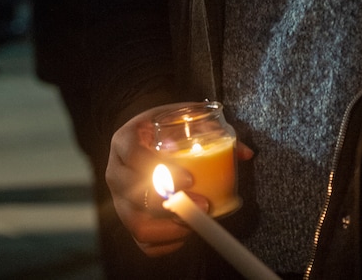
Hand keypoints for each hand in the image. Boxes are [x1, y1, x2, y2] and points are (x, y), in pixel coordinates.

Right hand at [106, 105, 207, 256]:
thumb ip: (212, 130)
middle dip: (170, 204)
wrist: (143, 138)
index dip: (161, 169)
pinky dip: (163, 244)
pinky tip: (184, 234)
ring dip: (168, 228)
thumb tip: (246, 153)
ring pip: (136, 224)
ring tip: (195, 223)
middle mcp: (115, 171)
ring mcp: (118, 199)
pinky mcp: (127, 219)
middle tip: (202, 205)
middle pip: (133, 195)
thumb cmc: (164, 128)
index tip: (190, 178)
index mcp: (124, 141)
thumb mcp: (182, 117)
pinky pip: (140, 242)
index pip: (135, 156)